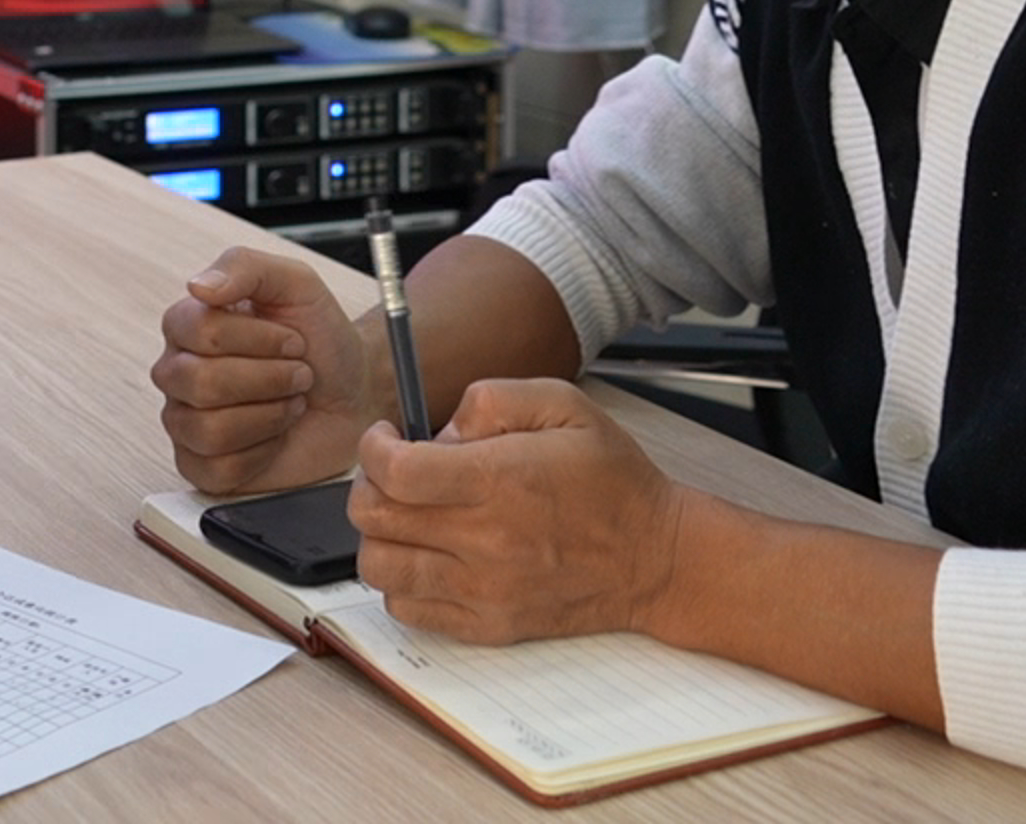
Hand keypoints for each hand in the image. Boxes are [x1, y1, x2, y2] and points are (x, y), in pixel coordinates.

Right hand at [151, 247, 378, 493]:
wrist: (355, 390)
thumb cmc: (321, 338)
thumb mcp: (296, 283)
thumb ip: (243, 267)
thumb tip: (198, 285)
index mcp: (188, 325)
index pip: (200, 331)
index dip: (258, 339)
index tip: (293, 340)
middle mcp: (178, 373)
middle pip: (200, 383)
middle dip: (268, 379)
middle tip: (298, 375)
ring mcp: (186, 422)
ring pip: (207, 430)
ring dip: (268, 416)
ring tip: (289, 403)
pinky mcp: (203, 466)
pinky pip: (217, 470)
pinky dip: (260, 454)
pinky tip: (275, 436)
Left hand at [347, 378, 688, 645]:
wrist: (656, 558)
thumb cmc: (611, 480)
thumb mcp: (562, 404)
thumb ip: (489, 399)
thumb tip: (435, 433)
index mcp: (500, 480)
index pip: (395, 471)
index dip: (373, 448)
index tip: (384, 438)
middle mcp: (485, 540)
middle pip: (376, 518)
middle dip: (370, 486)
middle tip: (393, 475)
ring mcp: (483, 590)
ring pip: (380, 568)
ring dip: (380, 536)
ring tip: (408, 518)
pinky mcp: (488, 625)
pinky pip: (407, 610)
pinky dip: (402, 583)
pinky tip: (428, 557)